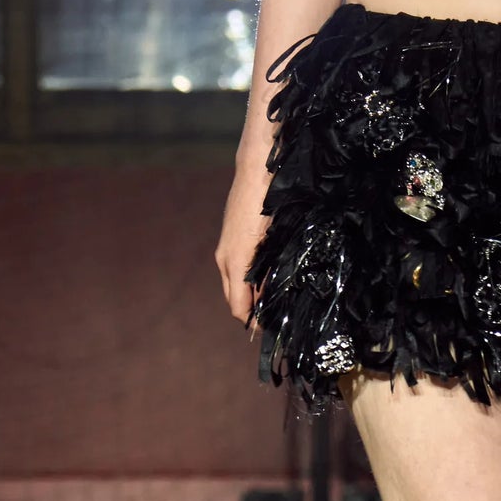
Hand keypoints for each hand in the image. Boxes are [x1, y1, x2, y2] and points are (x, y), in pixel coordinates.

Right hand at [215, 169, 269, 324]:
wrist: (256, 170)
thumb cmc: (268, 204)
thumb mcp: (275, 242)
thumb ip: (270, 273)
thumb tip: (270, 298)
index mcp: (236, 262)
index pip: (239, 307)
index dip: (253, 322)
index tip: (269, 330)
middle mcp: (225, 258)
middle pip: (233, 299)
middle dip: (250, 312)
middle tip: (273, 320)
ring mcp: (225, 248)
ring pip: (233, 283)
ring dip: (249, 295)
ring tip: (272, 301)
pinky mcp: (230, 239)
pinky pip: (234, 268)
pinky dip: (247, 279)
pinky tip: (265, 277)